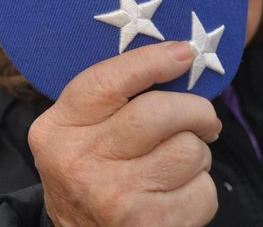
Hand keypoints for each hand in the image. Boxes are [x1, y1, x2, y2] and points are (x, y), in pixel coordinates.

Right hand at [29, 41, 220, 226]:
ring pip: (188, 150)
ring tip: (180, 162)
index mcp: (58, 129)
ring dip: (197, 153)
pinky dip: (201, 189)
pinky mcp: (148, 226)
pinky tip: (178, 193)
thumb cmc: (89, 175)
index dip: (151, 62)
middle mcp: (80, 162)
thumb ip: (111, 100)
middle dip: (195, 110)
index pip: (107, 82)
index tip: (183, 53)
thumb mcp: (78, 134)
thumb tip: (178, 58)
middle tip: (204, 117)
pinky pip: (203, 191)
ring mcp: (114, 197)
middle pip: (157, 113)